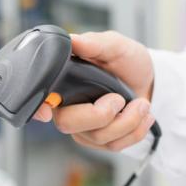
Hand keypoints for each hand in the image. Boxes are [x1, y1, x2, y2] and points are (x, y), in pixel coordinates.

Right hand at [34, 31, 155, 151]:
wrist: (148, 81)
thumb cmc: (126, 62)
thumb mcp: (114, 45)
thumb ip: (94, 43)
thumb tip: (73, 40)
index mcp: (63, 84)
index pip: (39, 99)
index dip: (38, 109)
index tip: (46, 113)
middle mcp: (67, 108)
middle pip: (68, 124)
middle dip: (101, 115)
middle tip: (119, 99)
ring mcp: (82, 127)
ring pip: (97, 137)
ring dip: (128, 121)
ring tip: (141, 104)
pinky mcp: (98, 141)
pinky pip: (113, 146)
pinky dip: (135, 131)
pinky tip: (142, 116)